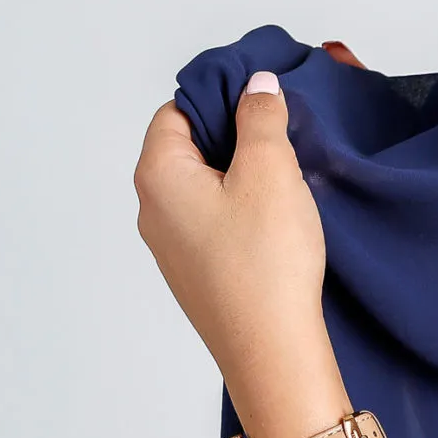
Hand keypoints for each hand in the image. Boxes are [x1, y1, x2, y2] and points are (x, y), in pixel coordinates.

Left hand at [135, 72, 348, 437]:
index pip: (178, 110)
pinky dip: (243, 213)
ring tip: (285, 188)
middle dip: (235, 139)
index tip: (264, 105)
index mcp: (158, 175)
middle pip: (189, 147)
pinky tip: (277, 227)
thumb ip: (261, 118)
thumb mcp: (271, 171)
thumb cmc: (266, 264)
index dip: (221, 99)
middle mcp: (152, 209)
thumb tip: (256, 86)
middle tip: (283, 146)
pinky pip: (214, 222)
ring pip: (205, 186)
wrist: (272, 351)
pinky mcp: (196, 272)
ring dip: (243, 177)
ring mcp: (171, 246)